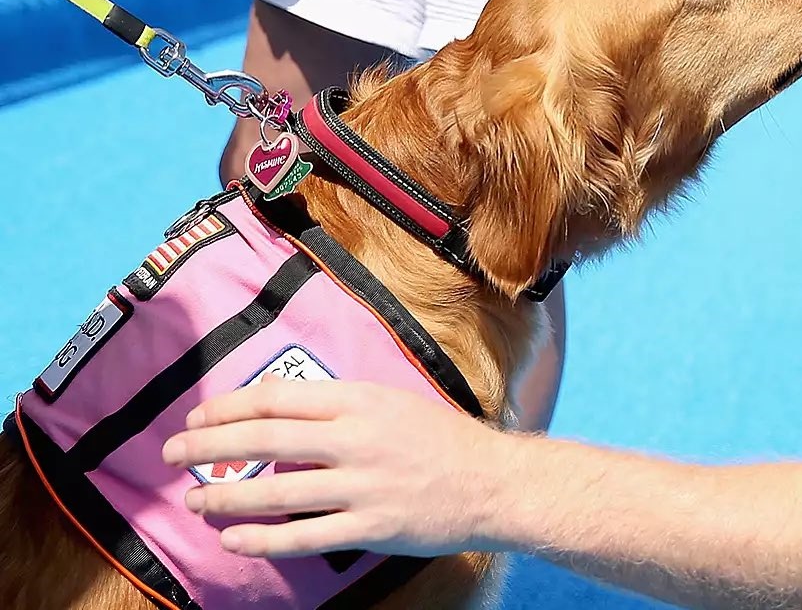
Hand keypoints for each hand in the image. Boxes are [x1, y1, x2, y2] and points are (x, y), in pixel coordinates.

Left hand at [163, 380, 512, 558]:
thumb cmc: (441, 439)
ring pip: (276, 489)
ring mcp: (361, 485)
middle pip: (265, 439)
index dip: (228, 409)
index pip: (277, 399)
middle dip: (209, 448)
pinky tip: (234, 539)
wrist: (491, 482)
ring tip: (196, 502)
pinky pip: (302, 535)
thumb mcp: (392, 402)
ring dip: (226, 496)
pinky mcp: (369, 526)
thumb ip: (340, 406)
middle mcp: (355, 439)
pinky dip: (262, 539)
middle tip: (173, 456)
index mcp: (359, 401)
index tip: (197, 419)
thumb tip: (278, 409)